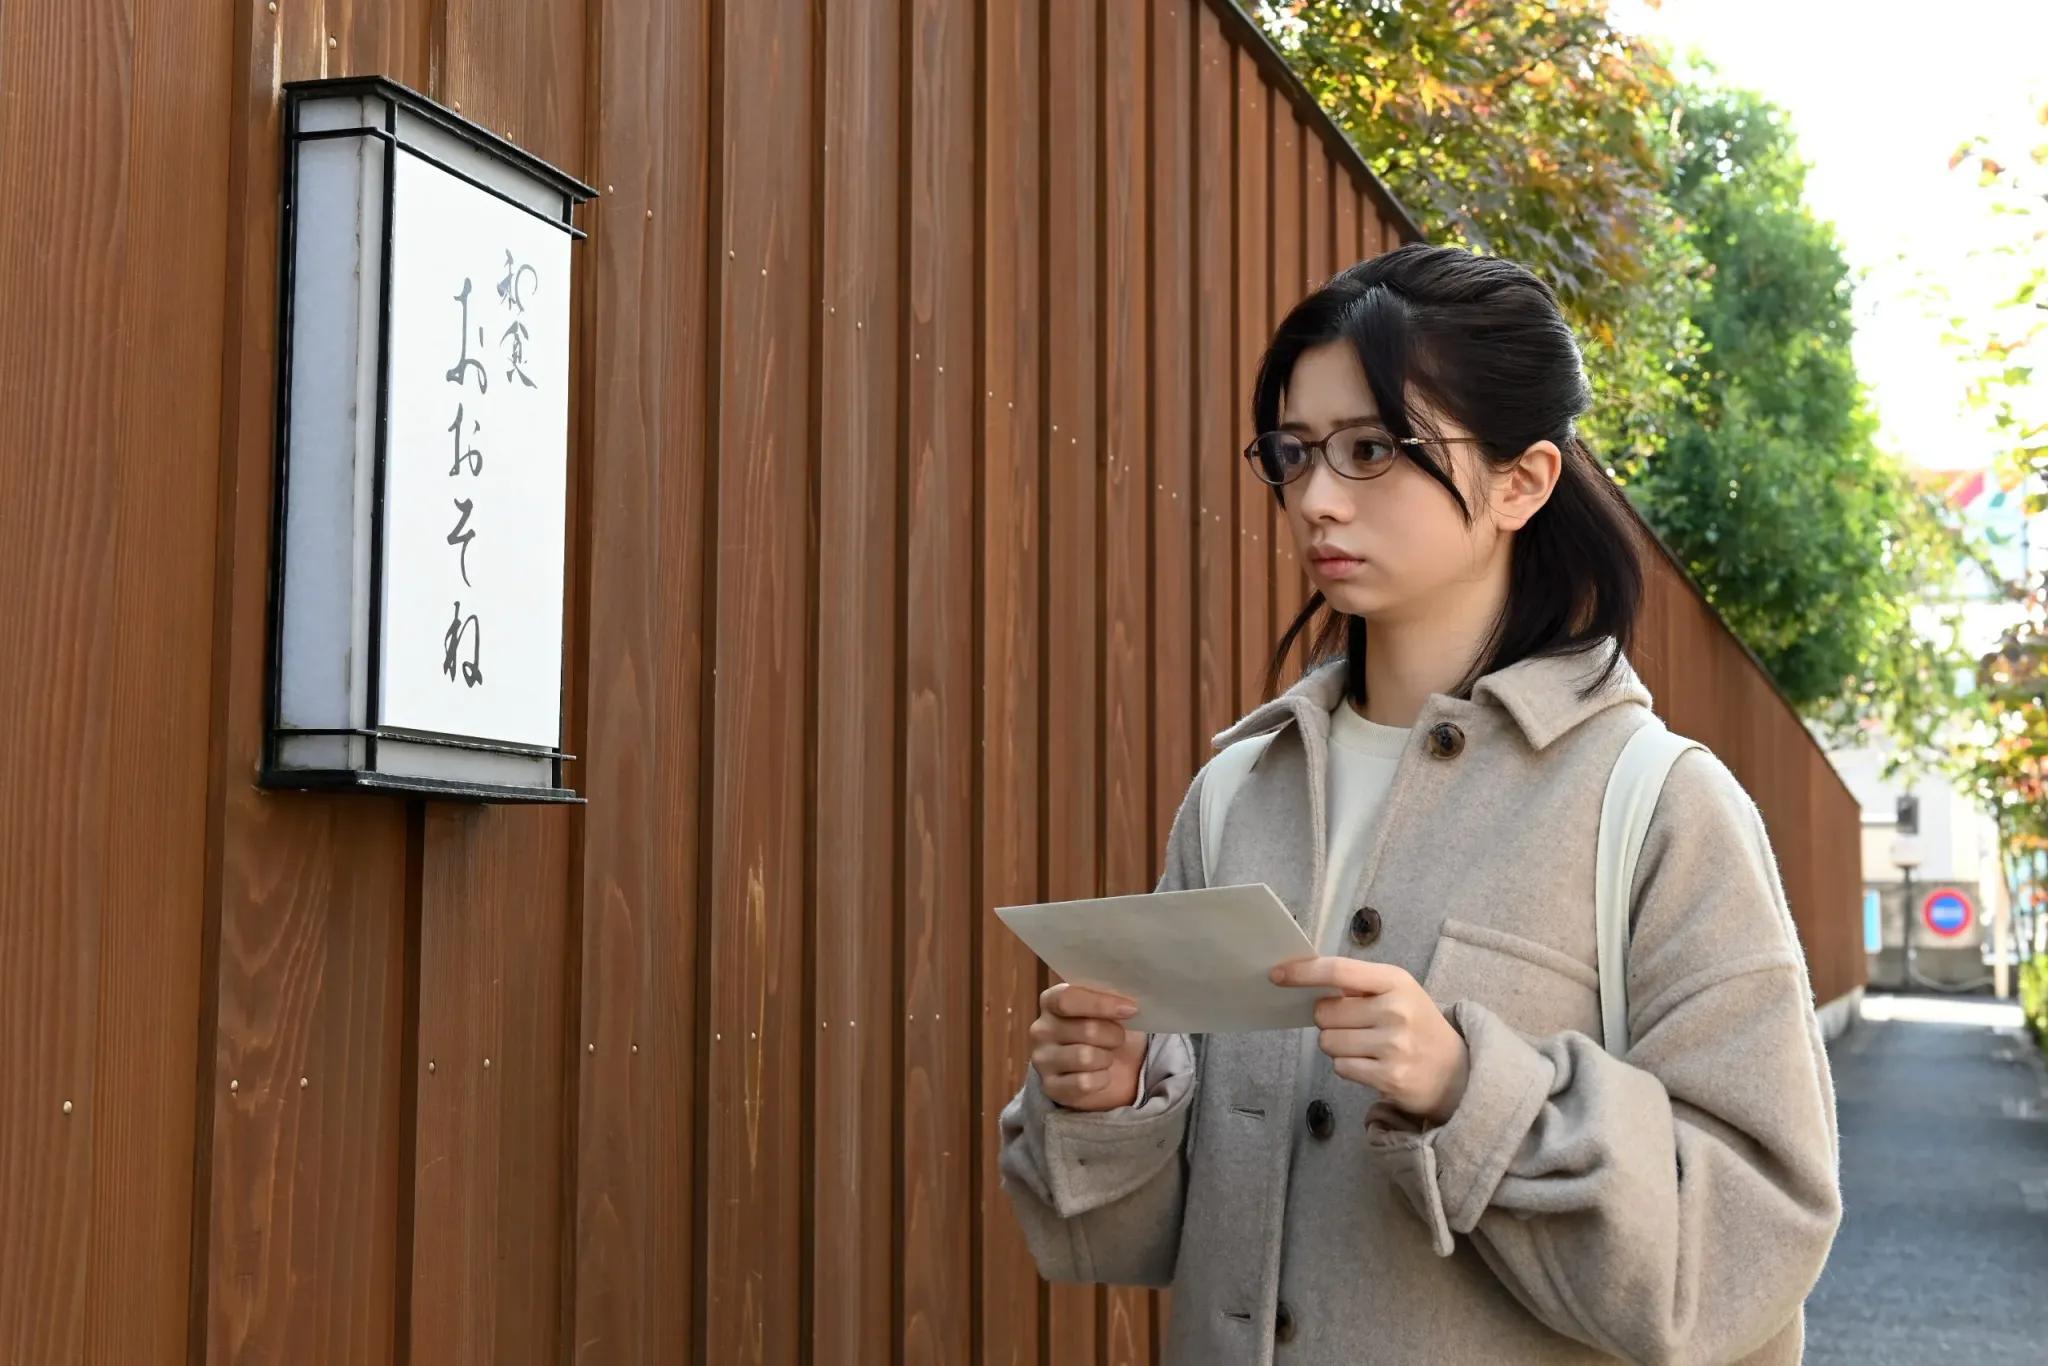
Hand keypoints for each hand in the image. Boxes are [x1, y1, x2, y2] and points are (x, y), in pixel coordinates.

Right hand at [1029, 982, 1147, 1110]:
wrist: (1110, 1069)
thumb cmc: (1107, 1030)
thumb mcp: (1108, 1008)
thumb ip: (1111, 998)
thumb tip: (1127, 1003)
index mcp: (1051, 1001)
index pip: (1067, 998)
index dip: (1101, 1003)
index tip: (1131, 1009)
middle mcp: (1041, 1030)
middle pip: (1086, 1028)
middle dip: (1114, 1035)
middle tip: (1119, 1038)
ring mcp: (1043, 1060)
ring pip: (1086, 1057)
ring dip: (1107, 1057)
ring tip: (1107, 1056)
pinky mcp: (1051, 1088)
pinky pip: (1084, 1083)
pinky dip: (1102, 1079)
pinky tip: (1101, 1075)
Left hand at [1269, 957, 1469, 1122]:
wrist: (1457, 1072)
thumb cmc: (1416, 1024)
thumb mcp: (1398, 992)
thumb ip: (1358, 985)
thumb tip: (1305, 984)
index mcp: (1395, 981)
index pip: (1339, 970)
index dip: (1303, 972)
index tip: (1277, 974)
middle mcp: (1395, 1010)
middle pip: (1325, 1012)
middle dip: (1328, 1020)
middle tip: (1352, 1024)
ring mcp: (1393, 1046)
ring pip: (1328, 1042)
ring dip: (1337, 1045)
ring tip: (1365, 1046)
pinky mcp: (1389, 1077)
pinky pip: (1341, 1067)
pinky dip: (1348, 1066)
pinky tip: (1371, 1064)